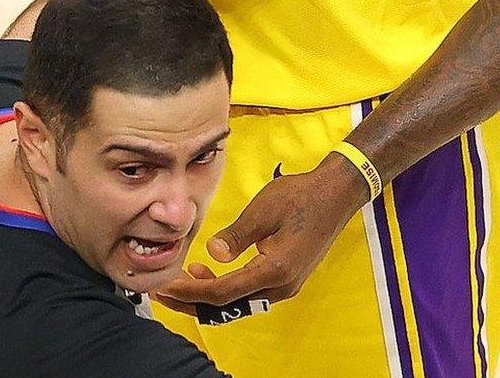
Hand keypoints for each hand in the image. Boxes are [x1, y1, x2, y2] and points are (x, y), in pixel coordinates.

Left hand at [155, 153, 369, 311]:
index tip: (165, 286)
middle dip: (192, 302)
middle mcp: (281, 286)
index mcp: (274, 271)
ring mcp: (285, 285)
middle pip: (228, 306)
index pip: (223, 293)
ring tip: (180, 280)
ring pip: (237, 302)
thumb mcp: (264, 209)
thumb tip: (213, 253)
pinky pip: (248, 293)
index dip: (190, 292)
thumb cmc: (301, 196)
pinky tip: (206, 270)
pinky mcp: (286, 278)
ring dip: (207, 295)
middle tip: (162, 291)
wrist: (337, 194)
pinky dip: (224, 288)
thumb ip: (236, 235)